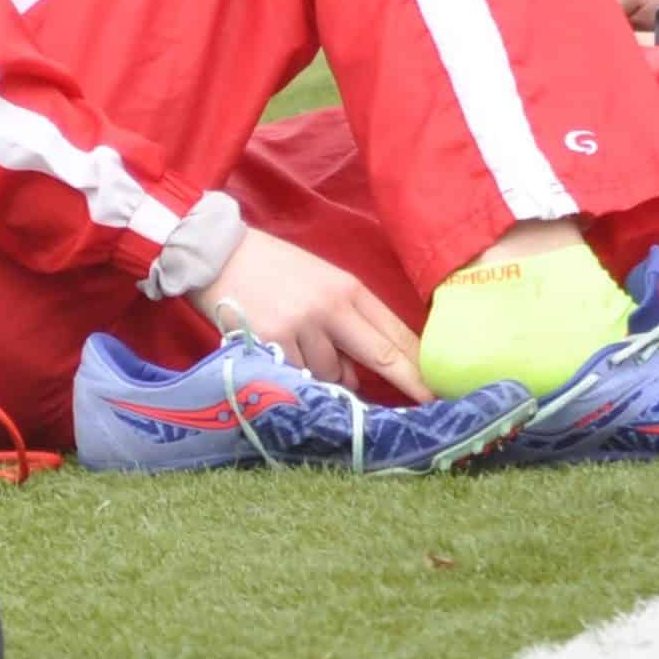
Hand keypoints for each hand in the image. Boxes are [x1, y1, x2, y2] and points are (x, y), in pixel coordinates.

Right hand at [185, 228, 429, 402]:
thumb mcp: (321, 282)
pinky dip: (296, 373)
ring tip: (301, 346)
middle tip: (429, 404)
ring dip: (327, 375)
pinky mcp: (273, 342)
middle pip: (381, 354)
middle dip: (408, 382)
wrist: (217, 254)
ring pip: (333, 374)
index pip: (395, 331)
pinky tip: (281, 350)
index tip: (440, 387)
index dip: (419, 364)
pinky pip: (299, 377)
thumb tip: (364, 374)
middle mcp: (331, 305)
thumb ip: (348, 321)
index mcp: (348, 287)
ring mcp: (302, 325)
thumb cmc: (274, 270)